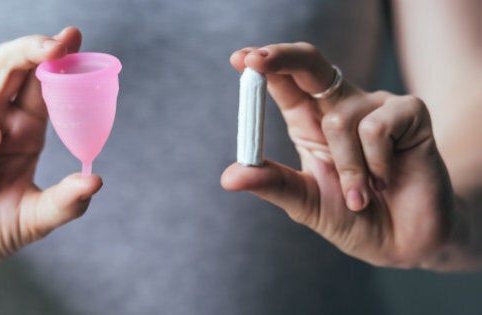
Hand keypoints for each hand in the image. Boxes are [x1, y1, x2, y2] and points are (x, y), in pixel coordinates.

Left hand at [222, 43, 454, 268]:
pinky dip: (376, 164)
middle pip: (310, 65)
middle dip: (281, 58)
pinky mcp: (410, 113)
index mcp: (309, 122)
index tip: (239, 58)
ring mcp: (375, 107)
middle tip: (254, 60)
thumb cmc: (353, 219)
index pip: (284, 83)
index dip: (264, 65)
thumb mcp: (305, 202)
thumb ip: (272, 184)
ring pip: (339, 119)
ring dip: (347, 168)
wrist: (404, 242)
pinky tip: (387, 179)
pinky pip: (377, 127)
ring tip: (362, 195)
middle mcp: (340, 107)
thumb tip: (228, 177)